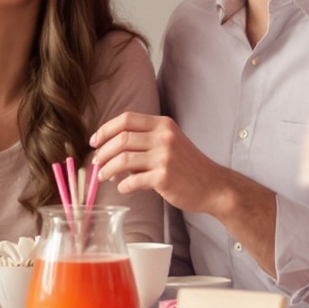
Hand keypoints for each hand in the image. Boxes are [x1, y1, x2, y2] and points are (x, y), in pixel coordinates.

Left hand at [88, 111, 230, 215]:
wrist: (213, 186)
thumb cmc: (188, 166)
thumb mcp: (170, 142)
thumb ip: (145, 140)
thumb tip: (111, 149)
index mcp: (163, 124)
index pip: (126, 119)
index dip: (105, 129)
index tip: (94, 141)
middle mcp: (164, 137)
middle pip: (121, 138)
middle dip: (102, 152)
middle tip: (95, 162)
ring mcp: (165, 157)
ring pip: (123, 159)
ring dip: (107, 169)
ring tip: (102, 177)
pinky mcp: (164, 177)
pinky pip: (133, 180)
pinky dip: (123, 185)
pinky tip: (122, 188)